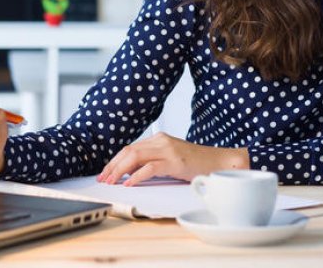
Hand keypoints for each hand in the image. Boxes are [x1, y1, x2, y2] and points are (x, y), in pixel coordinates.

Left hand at [96, 131, 249, 185]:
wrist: (219, 161)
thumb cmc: (196, 163)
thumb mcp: (171, 159)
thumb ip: (153, 161)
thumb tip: (130, 172)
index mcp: (159, 139)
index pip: (130, 148)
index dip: (115, 160)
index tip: (105, 172)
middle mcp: (161, 140)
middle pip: (129, 151)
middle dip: (112, 166)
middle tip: (103, 179)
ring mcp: (167, 149)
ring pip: (135, 157)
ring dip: (119, 171)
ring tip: (111, 182)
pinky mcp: (174, 161)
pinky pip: (150, 168)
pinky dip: (136, 176)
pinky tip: (129, 183)